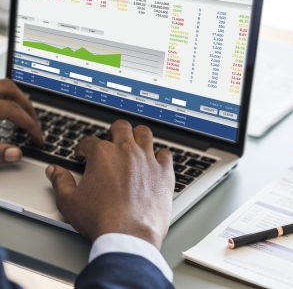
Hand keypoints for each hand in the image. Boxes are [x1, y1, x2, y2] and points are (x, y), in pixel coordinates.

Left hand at [0, 79, 42, 162]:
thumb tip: (16, 153)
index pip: (15, 111)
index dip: (31, 127)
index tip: (38, 140)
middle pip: (10, 89)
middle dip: (27, 106)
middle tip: (34, 124)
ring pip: (1, 85)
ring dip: (15, 98)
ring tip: (21, 114)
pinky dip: (2, 99)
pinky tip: (2, 114)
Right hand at [45, 120, 174, 249]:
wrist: (128, 235)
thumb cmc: (100, 219)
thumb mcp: (70, 202)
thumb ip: (60, 182)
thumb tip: (54, 171)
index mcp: (102, 155)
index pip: (89, 141)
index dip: (83, 148)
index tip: (83, 155)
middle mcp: (126, 151)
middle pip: (121, 127)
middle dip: (113, 132)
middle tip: (112, 141)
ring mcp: (148, 160)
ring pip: (145, 133)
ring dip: (138, 136)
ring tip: (134, 143)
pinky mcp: (164, 172)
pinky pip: (166, 154)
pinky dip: (161, 156)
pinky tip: (156, 161)